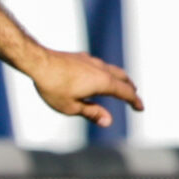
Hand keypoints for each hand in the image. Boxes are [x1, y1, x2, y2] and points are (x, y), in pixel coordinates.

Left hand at [27, 48, 141, 126]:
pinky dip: (105, 72)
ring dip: (119, 78)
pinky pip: (99, 65)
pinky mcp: (80, 57)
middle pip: (122, 77)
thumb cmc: (53, 87)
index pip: (125, 92)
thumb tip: (109, 121)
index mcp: (103, 82)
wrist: (37, 61)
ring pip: (111, 69)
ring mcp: (90, 61)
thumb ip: (92, 113)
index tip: (141, 108)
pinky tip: (97, 75)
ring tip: (118, 85)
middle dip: (130, 88)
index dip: (135, 101)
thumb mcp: (72, 107)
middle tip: (134, 96)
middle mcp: (100, 69)